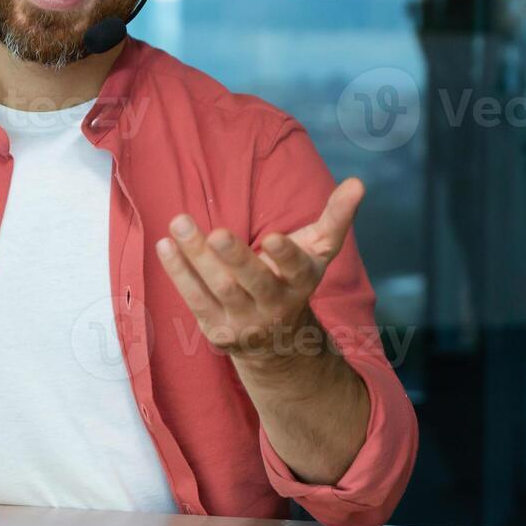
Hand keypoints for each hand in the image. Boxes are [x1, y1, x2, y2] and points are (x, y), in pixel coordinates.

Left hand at [156, 177, 365, 366]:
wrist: (278, 343)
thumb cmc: (295, 280)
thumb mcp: (319, 251)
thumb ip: (336, 217)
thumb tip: (359, 182)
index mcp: (301, 283)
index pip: (295, 269)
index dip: (284, 255)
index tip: (271, 237)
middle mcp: (274, 306)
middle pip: (253, 282)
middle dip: (235, 258)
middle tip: (217, 233)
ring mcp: (244, 322)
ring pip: (219, 289)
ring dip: (196, 257)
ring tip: (179, 222)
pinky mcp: (218, 331)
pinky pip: (195, 299)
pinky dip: (179, 273)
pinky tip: (166, 245)